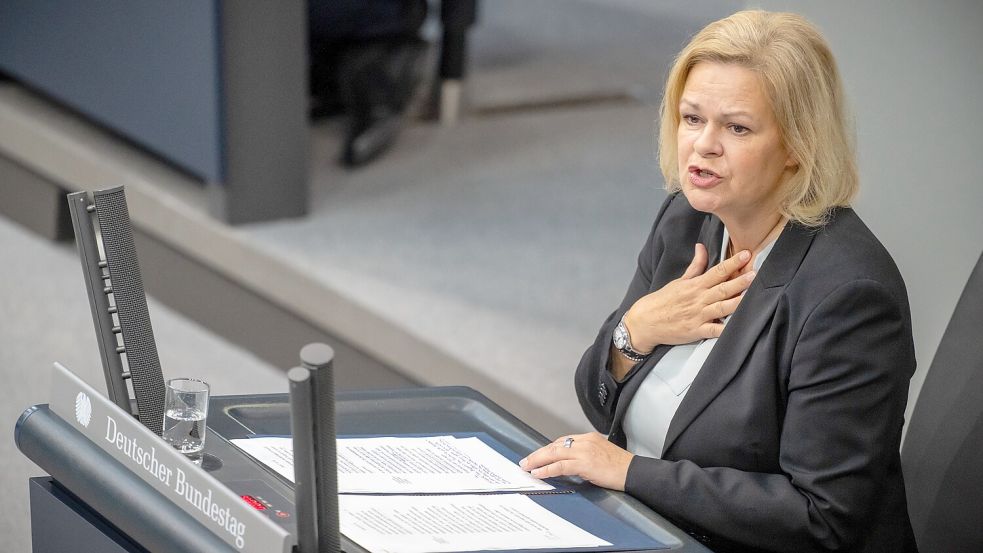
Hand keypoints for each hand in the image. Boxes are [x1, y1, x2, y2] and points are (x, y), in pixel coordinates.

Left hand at [518, 432, 633, 490]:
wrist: (634, 473)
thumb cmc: (620, 467)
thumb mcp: (601, 456)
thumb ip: (586, 456)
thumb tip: (571, 465)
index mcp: (589, 438)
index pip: (563, 441)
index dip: (548, 449)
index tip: (539, 455)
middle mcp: (585, 441)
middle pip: (555, 445)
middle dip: (538, 454)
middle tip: (526, 461)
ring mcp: (585, 451)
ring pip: (554, 453)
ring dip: (538, 460)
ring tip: (527, 466)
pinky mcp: (585, 463)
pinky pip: (560, 465)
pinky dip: (547, 469)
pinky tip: (539, 473)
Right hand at [625, 244, 754, 351]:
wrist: (644, 322)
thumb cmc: (662, 301)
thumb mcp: (679, 281)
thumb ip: (695, 265)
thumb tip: (702, 247)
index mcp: (695, 285)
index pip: (717, 271)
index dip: (733, 263)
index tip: (746, 254)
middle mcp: (698, 299)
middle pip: (723, 288)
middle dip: (740, 281)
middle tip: (756, 272)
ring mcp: (698, 316)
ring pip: (722, 307)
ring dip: (738, 301)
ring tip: (752, 294)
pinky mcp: (696, 331)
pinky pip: (714, 331)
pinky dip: (725, 329)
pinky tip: (738, 326)